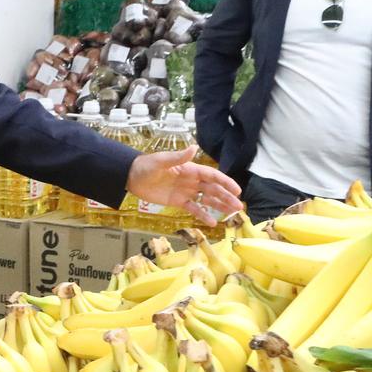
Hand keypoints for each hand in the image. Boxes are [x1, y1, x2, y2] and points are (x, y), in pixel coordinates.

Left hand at [127, 145, 241, 224]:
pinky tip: (213, 223)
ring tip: (232, 214)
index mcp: (190, 169)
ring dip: (219, 206)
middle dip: (226, 197)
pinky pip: (194, 209)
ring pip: (207, 200)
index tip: (237, 190)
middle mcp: (191, 180)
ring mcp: (186, 191)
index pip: (211, 176)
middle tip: (239, 206)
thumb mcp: (161, 161)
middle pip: (213, 189)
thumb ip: (178, 157)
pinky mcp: (178, 202)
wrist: (132, 177)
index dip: (225, 182)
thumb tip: (194, 148)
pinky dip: (203, 215)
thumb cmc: (146, 166)